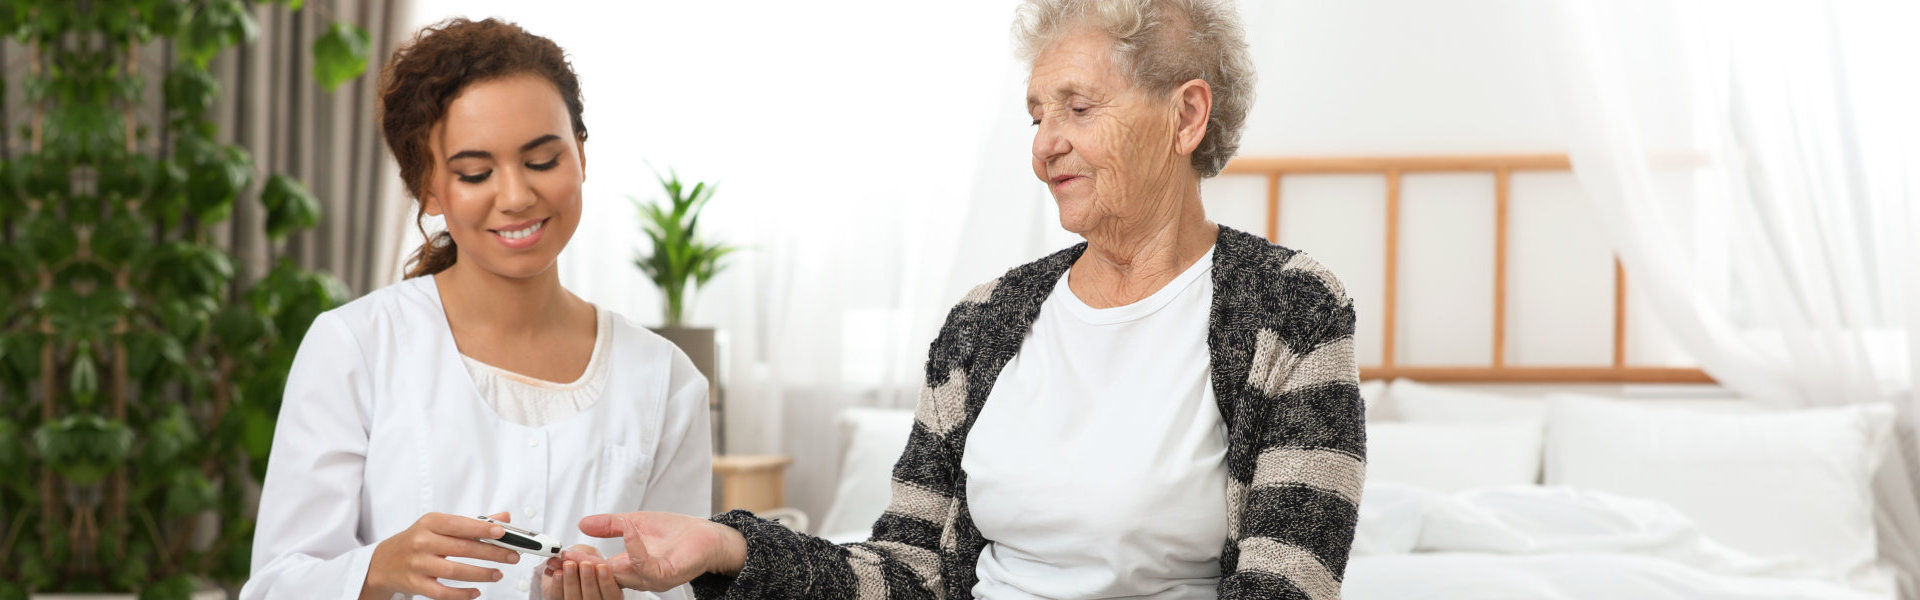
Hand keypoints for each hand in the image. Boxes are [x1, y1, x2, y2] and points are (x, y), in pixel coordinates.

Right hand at [360, 512, 520, 599]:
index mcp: (430, 522)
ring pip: (454, 571)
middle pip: (462, 548)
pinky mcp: (415, 583)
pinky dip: (461, 594)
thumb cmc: (417, 540)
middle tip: (512, 556)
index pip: (460, 524)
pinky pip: (442, 592)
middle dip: (492, 553)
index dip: (482, 528)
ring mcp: (418, 564)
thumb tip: (503, 518)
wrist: (384, 561)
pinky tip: (476, 592)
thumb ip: (472, 522)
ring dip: (481, 573)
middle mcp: (422, 542)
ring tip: (498, 574)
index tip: (502, 532)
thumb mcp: (440, 525)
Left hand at [539, 545, 624, 599]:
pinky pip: (558, 597)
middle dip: (588, 580)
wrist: (567, 568)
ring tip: (569, 564)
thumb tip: (579, 556)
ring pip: (575, 598)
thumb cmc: (584, 563)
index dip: (607, 581)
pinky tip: (557, 574)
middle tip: (585, 564)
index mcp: (610, 592)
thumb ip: (588, 556)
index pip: (612, 593)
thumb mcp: (592, 556)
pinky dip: (557, 584)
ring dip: (571, 581)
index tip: (602, 566)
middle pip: (593, 598)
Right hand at [571, 511, 747, 591]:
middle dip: (583, 566)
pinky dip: (634, 548)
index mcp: (627, 567)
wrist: (707, 536)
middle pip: (602, 577)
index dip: (579, 560)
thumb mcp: (635, 522)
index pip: (596, 569)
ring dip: (601, 562)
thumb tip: (583, 523)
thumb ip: (610, 524)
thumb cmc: (676, 533)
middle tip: (567, 553)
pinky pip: (645, 566)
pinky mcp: (666, 574)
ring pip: (619, 576)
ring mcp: (651, 578)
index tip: (563, 550)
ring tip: (586, 547)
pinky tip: (628, 531)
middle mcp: (637, 577)